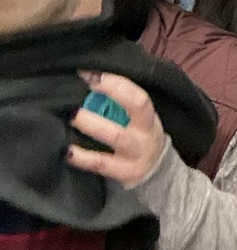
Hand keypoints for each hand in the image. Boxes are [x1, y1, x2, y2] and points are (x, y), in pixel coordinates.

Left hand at [67, 72, 166, 188]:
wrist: (156, 168)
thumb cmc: (141, 135)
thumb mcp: (141, 119)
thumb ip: (122, 103)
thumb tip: (91, 80)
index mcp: (149, 119)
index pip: (138, 99)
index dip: (117, 85)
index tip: (92, 76)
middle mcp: (143, 137)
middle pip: (130, 115)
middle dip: (104, 103)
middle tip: (76, 100)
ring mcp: (134, 157)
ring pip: (113, 138)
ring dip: (90, 126)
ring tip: (70, 118)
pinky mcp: (123, 174)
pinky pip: (100, 164)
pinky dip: (81, 158)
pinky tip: (67, 151)